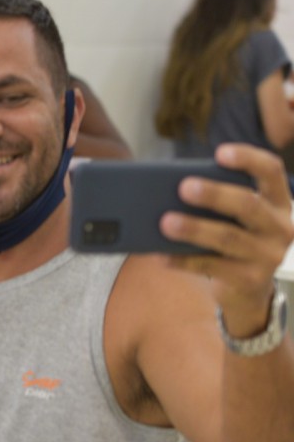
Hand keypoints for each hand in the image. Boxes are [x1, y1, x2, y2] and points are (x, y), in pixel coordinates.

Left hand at [161, 144, 293, 329]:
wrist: (249, 288)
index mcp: (278, 202)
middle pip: (248, 205)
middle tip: (184, 187)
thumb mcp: (235, 218)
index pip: (272, 171)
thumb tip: (171, 189)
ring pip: (228, 238)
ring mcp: (269, 255)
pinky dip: (184, 260)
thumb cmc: (234, 240)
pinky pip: (212, 266)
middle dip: (214, 195)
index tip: (219, 152)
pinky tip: (162, 256)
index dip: (248, 159)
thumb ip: (218, 202)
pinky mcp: (251, 279)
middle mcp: (280, 226)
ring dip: (194, 228)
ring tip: (165, 222)